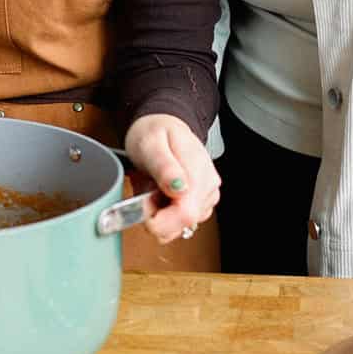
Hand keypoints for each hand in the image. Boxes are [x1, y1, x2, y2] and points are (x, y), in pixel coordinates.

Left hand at [123, 113, 220, 243]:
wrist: (163, 126)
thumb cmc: (156, 131)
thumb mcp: (151, 143)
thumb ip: (164, 166)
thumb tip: (178, 187)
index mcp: (199, 172)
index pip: (186, 215)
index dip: (159, 219)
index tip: (144, 203)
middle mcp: (208, 187)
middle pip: (182, 225)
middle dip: (157, 215)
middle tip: (147, 189)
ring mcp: (206, 197)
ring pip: (179, 227)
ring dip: (160, 213)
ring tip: (154, 186)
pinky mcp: (200, 204)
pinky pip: (179, 223)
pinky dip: (165, 213)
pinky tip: (161, 193)